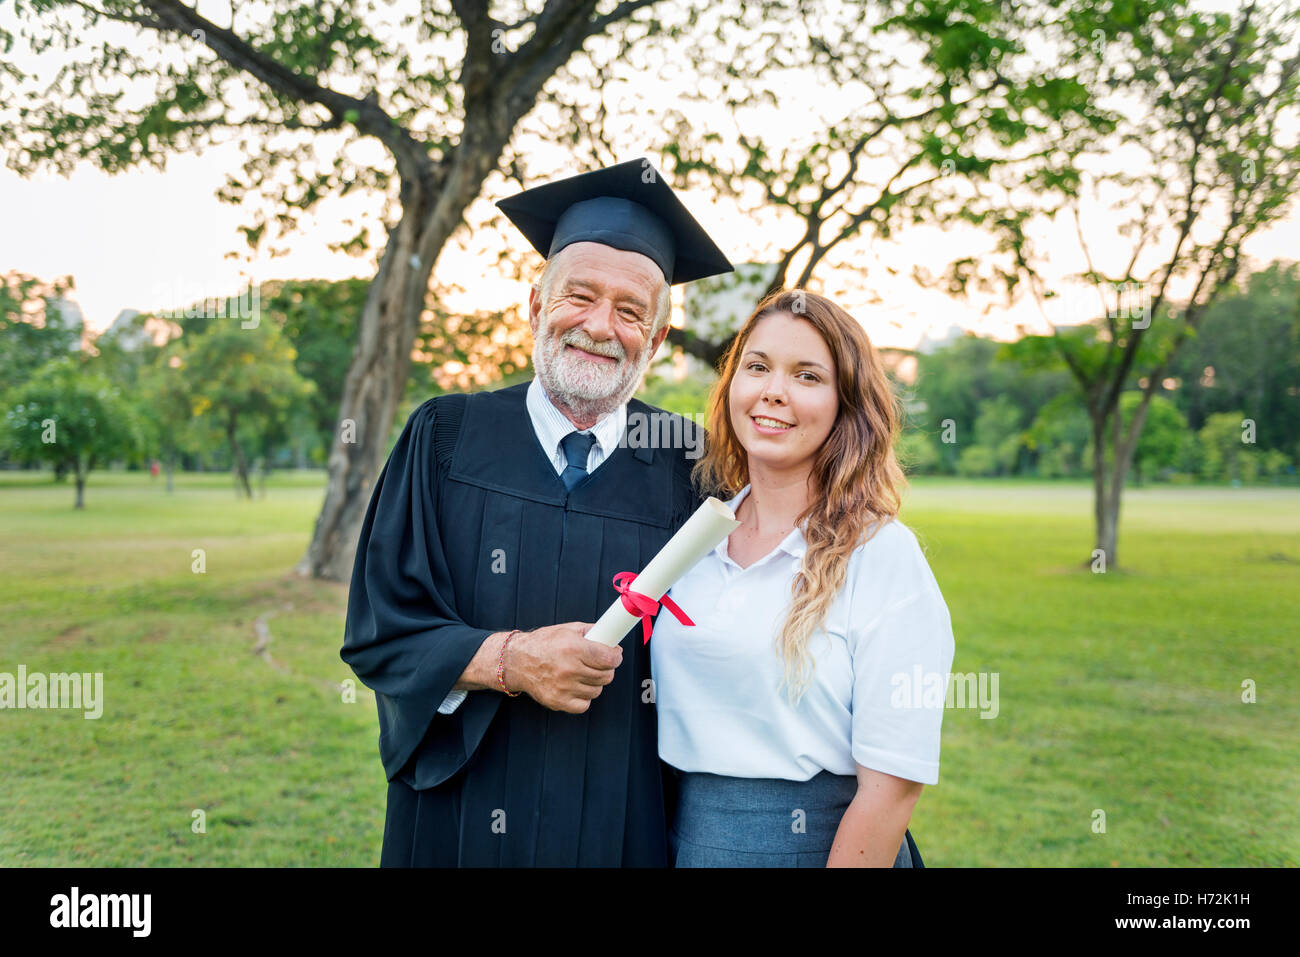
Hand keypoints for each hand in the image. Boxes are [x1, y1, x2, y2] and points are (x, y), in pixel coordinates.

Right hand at [504, 623, 621, 713]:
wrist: (517, 661)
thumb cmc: (542, 643)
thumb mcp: (567, 629)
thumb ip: (592, 632)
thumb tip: (612, 638)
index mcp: (573, 648)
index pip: (609, 659)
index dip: (616, 656)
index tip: (615, 655)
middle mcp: (569, 669)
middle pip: (606, 676)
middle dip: (606, 668)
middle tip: (598, 663)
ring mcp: (563, 688)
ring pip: (596, 690)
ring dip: (594, 683)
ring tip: (582, 673)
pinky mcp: (558, 702)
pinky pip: (584, 704)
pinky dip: (583, 697)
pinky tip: (575, 686)